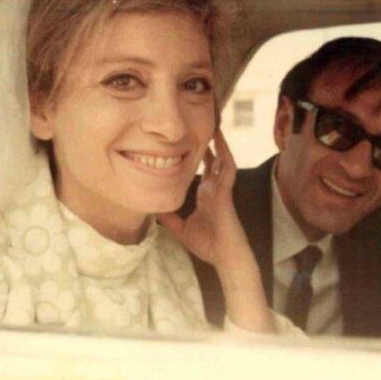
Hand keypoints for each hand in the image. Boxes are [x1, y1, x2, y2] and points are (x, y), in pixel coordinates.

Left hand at [158, 130, 247, 268]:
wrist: (224, 256)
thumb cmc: (207, 244)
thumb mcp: (181, 229)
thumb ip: (169, 219)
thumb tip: (152, 209)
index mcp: (205, 195)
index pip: (201, 171)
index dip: (195, 157)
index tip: (185, 144)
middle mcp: (214, 188)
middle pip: (211, 161)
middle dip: (206, 144)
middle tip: (197, 125)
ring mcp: (220, 188)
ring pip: (221, 159)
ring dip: (218, 142)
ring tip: (212, 122)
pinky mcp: (225, 191)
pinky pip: (227, 167)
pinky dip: (224, 152)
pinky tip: (219, 138)